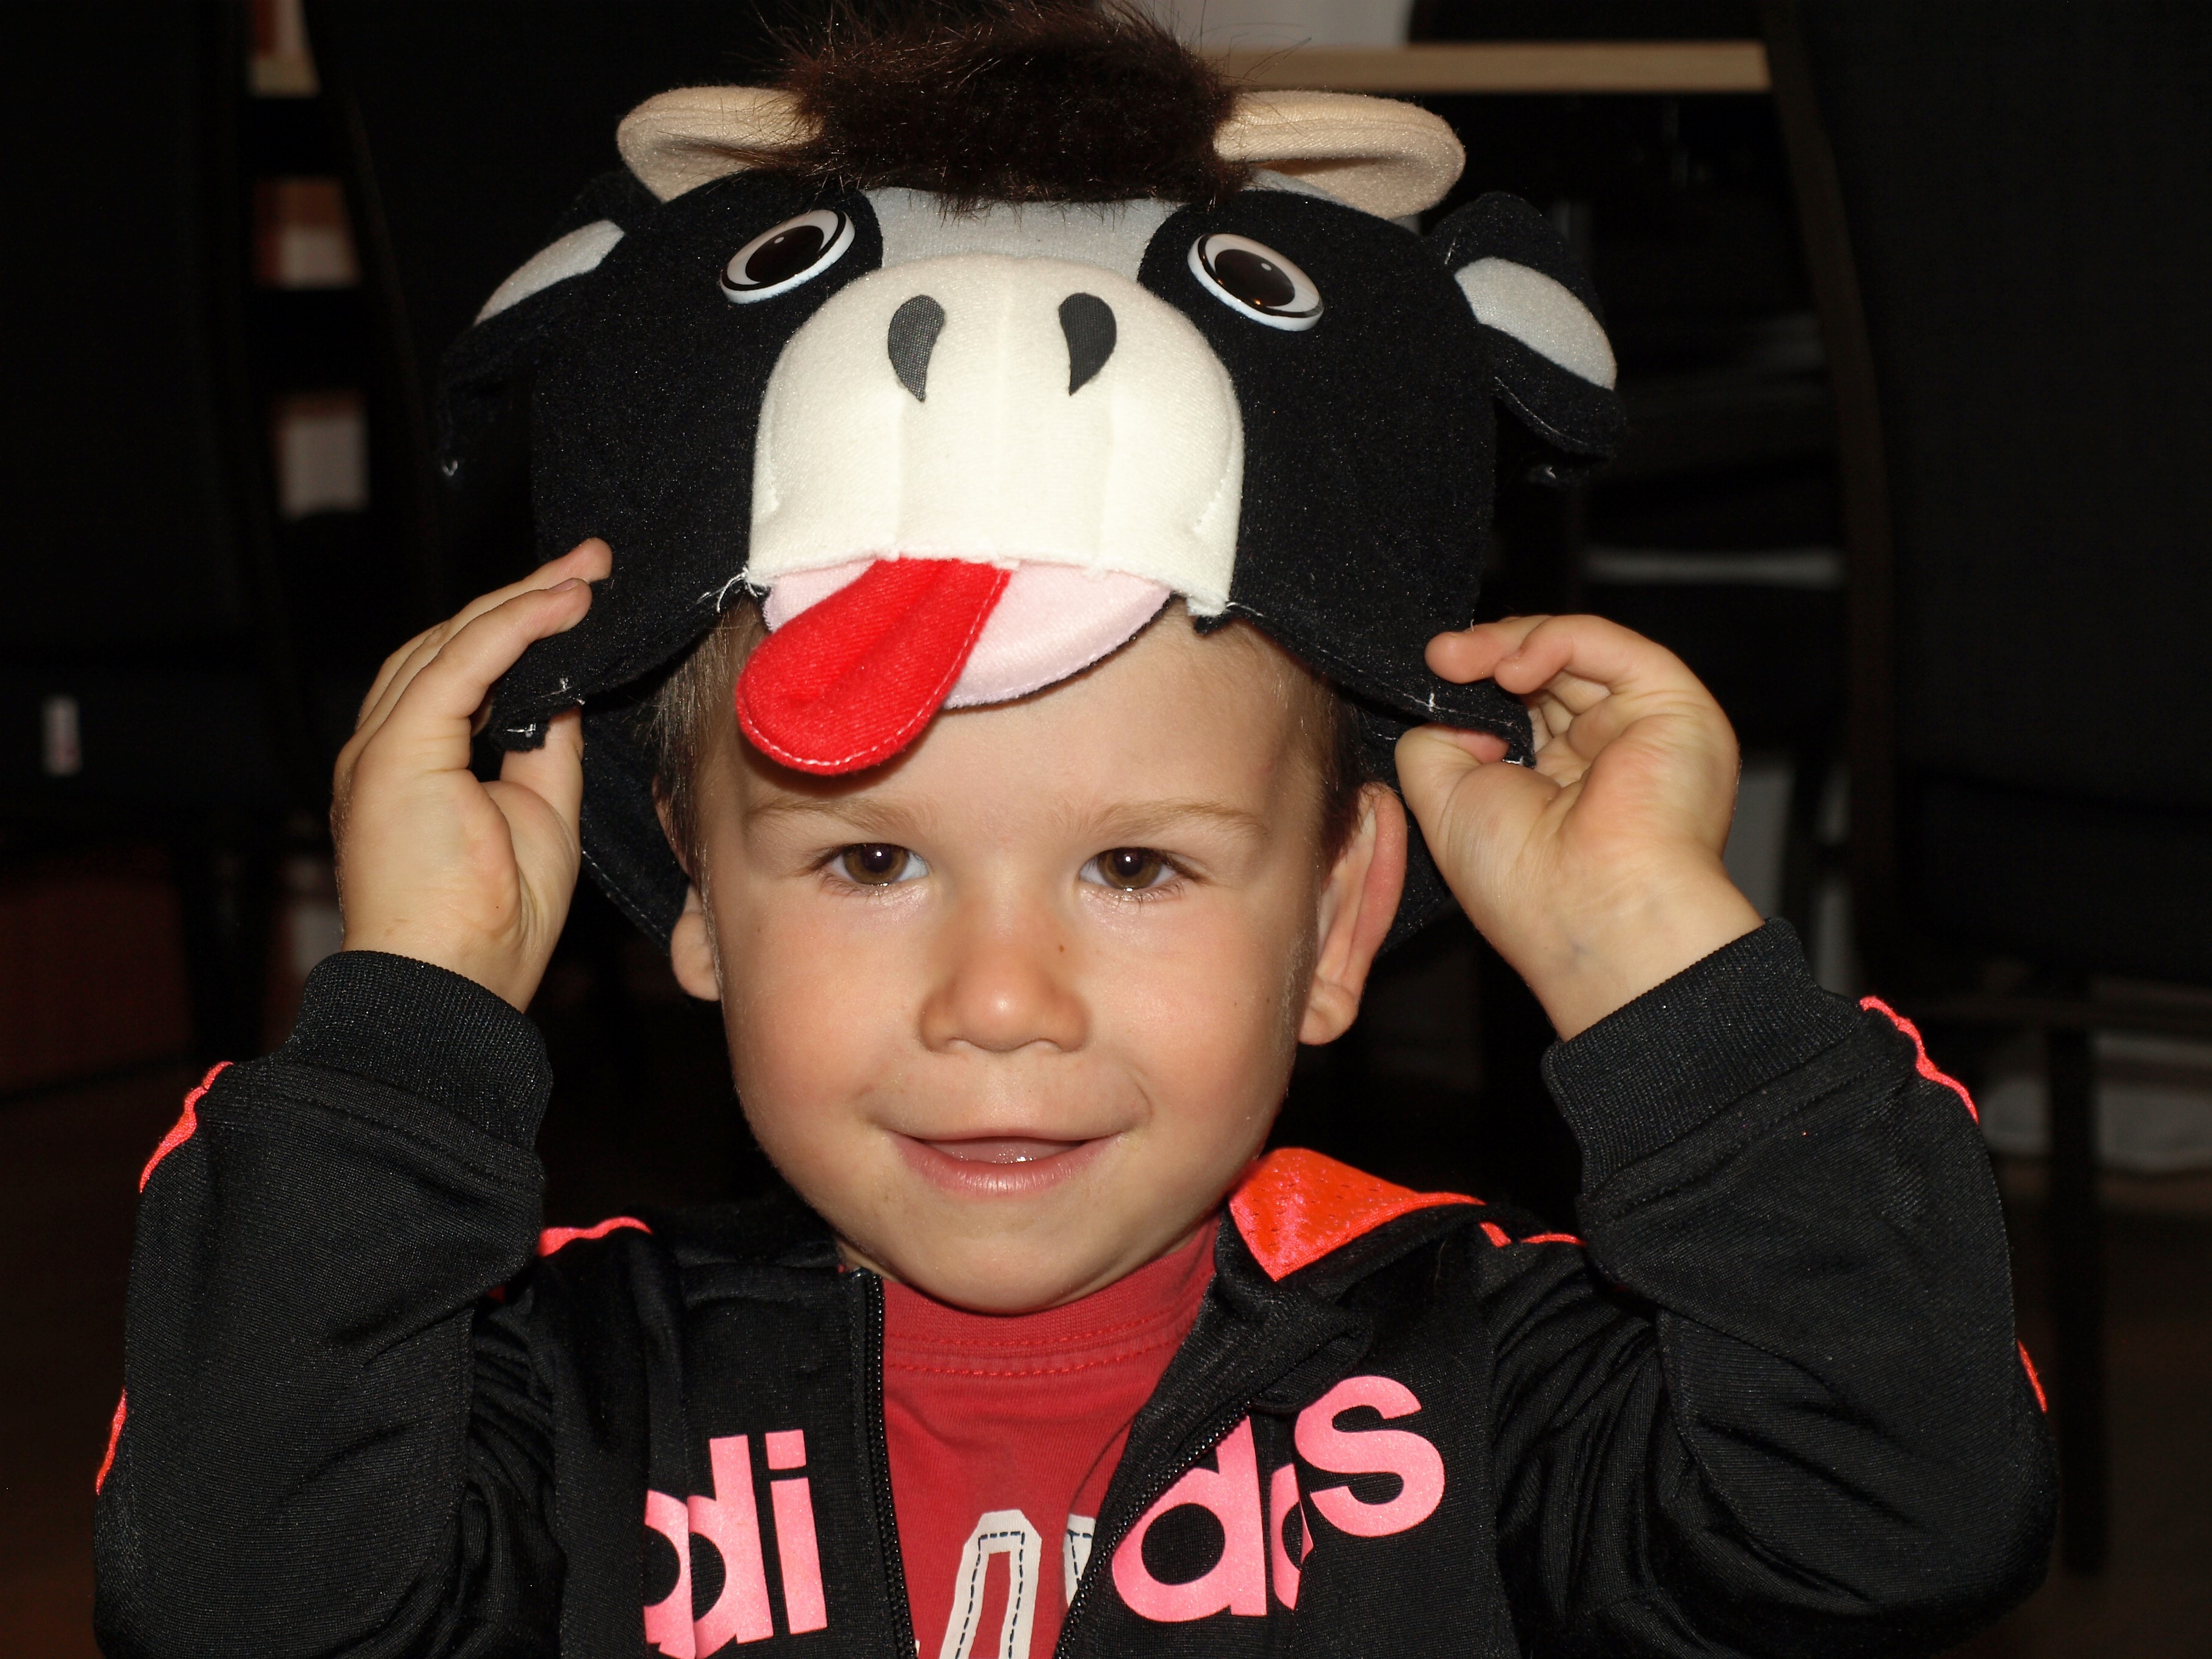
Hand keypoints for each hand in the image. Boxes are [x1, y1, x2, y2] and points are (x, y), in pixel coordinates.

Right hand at [332, 540, 611, 1008]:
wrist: (451, 987)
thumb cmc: (493, 924)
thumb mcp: (540, 813)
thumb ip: (544, 747)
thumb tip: (566, 692)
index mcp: (413, 765)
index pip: (464, 673)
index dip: (522, 629)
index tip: (580, 599)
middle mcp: (385, 747)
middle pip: (454, 645)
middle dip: (526, 597)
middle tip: (590, 565)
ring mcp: (382, 746)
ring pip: (453, 642)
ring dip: (524, 600)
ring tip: (584, 574)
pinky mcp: (397, 750)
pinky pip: (460, 664)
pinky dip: (515, 626)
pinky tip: (562, 603)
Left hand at [1396, 614, 1761, 1039]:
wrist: (1594, 913)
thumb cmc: (1522, 882)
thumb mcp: (1444, 800)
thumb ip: (1433, 739)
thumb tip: (1448, 695)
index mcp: (1556, 783)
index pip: (1516, 705)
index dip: (1472, 686)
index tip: (1430, 678)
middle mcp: (1602, 754)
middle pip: (1542, 672)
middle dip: (1484, 657)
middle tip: (1440, 660)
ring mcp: (1639, 727)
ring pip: (1573, 650)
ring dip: (1507, 645)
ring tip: (1459, 660)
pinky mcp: (1673, 704)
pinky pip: (1610, 646)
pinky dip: (1555, 640)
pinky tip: (1512, 667)